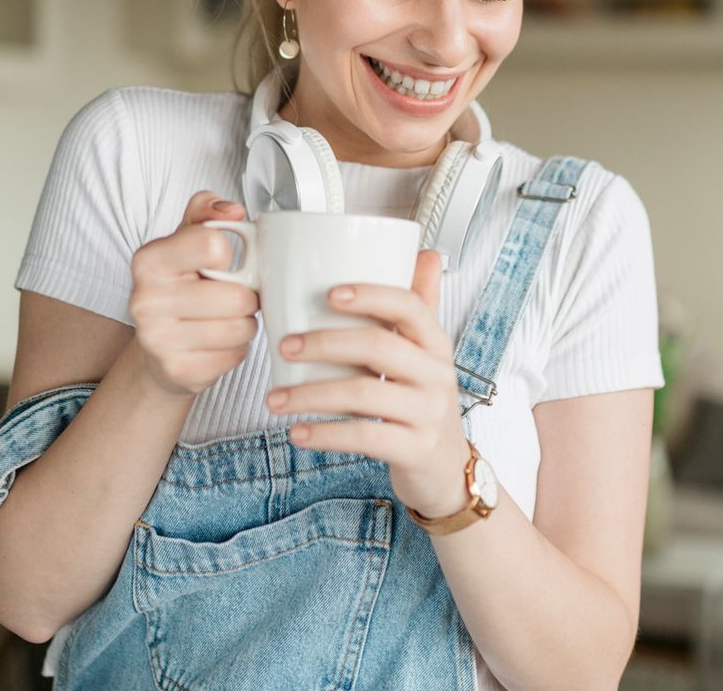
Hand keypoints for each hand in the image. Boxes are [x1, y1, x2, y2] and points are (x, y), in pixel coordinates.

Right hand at [127, 190, 259, 396]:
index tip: (218, 263)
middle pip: (237, 295)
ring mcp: (158, 340)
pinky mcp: (177, 371)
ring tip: (223, 319)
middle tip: (228, 298)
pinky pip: (235, 355)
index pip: (213, 245)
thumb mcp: (187, 239)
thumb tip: (232, 211)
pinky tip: (216, 343)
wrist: (157, 348)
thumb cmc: (180, 286)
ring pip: (242, 327)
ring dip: (244, 324)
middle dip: (245, 297)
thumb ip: (207, 211)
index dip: (228, 255)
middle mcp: (146, 300)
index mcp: (149, 260)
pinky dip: (235, 350)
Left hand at [264, 248, 472, 518]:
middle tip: (284, 345)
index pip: (409, 306)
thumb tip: (424, 252)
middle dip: (324, 343)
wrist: (446, 469)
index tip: (329, 293)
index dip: (370, 295)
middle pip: (378, 346)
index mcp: (435, 343)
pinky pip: (364, 437)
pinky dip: (325, 434)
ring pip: (363, 394)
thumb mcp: (426, 355)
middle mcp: (436, 375)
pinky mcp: (414, 450)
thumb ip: (419, 307)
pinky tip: (298, 432)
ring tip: (275, 397)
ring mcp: (428, 414)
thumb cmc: (423, 402)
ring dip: (311, 394)